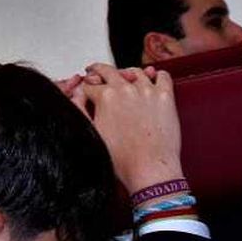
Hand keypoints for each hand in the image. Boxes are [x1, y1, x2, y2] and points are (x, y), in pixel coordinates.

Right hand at [74, 63, 183, 196]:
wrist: (149, 170)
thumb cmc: (123, 159)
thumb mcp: (92, 132)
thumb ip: (80, 108)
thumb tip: (77, 94)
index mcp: (105, 97)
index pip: (90, 84)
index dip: (86, 88)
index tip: (88, 90)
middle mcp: (125, 89)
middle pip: (108, 70)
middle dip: (98, 72)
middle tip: (96, 74)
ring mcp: (147, 91)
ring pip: (135, 71)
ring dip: (127, 74)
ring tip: (125, 79)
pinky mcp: (165, 96)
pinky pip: (162, 76)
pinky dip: (157, 76)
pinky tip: (152, 81)